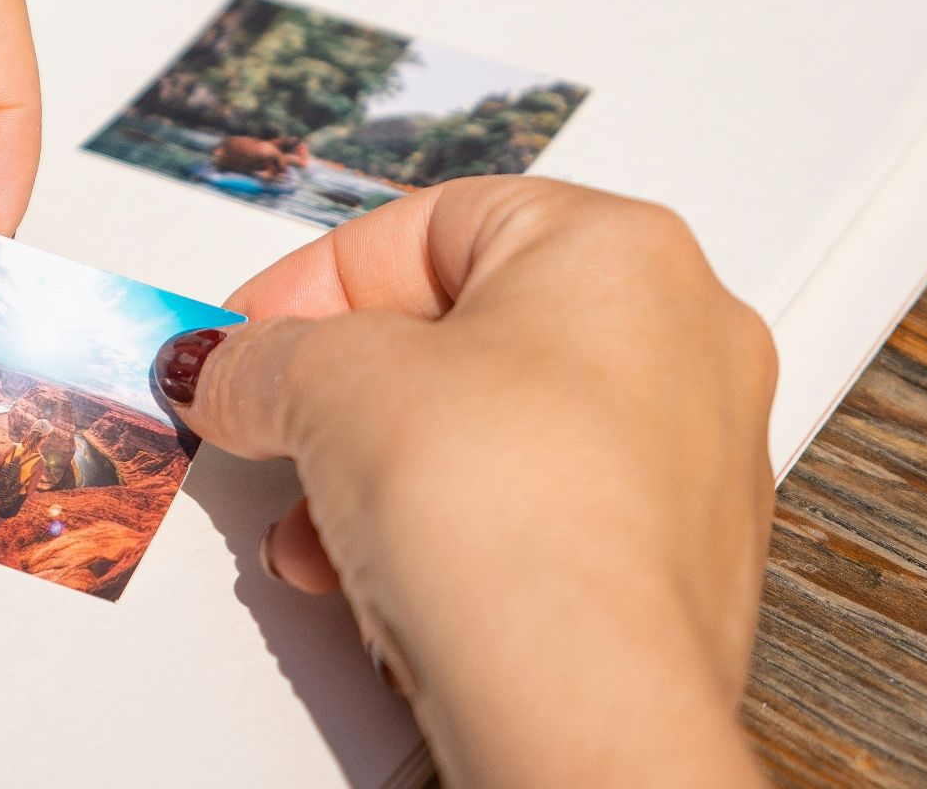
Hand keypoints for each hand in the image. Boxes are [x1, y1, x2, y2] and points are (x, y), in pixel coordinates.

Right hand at [154, 176, 776, 786]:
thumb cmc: (514, 522)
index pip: (431, 226)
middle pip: (466, 333)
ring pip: (499, 431)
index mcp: (622, 247)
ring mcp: (696, 451)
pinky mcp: (678, 556)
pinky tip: (386, 576)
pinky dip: (455, 529)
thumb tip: (231, 365)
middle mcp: (684, 335)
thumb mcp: (332, 389)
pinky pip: (540, 509)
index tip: (249, 334)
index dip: (316, 281)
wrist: (584, 700)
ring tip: (317, 526)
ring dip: (385, 472)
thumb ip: (264, 357)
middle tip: (278, 424)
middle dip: (346, 395)